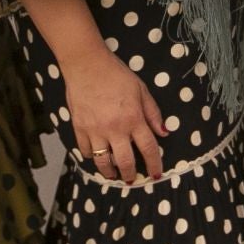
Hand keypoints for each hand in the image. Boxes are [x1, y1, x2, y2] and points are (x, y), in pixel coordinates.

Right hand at [64, 49, 167, 182]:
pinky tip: (96, 156)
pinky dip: (91, 156)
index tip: (156, 174)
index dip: (154, 164)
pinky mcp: (79, 128)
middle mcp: (115, 129)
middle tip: (131, 179)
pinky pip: (85, 150)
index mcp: (134, 118)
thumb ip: (153, 113)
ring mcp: (95, 130)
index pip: (148, 148)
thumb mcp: (141, 90)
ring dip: (110, 172)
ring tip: (113, 175)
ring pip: (103, 161)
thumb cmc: (116, 74)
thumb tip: (163, 132)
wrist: (87, 65)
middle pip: (125, 161)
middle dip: (130, 174)